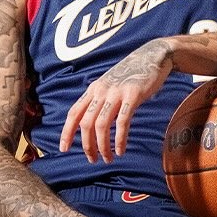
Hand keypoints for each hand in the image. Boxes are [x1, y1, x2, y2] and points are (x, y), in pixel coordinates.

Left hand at [59, 39, 173, 162]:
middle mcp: (101, 91)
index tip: (63, 149)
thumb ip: (100, 101)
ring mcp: (116, 92)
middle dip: (87, 145)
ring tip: (108, 158)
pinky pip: (122, 121)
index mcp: (93, 90)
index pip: (73, 113)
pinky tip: (121, 150)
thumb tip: (92, 123)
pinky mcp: (133, 95)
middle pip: (86, 123)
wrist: (153, 56)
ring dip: (102, 146)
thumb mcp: (110, 85)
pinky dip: (119, 139)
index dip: (66, 132)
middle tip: (93, 160)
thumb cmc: (132, 74)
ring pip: (101, 125)